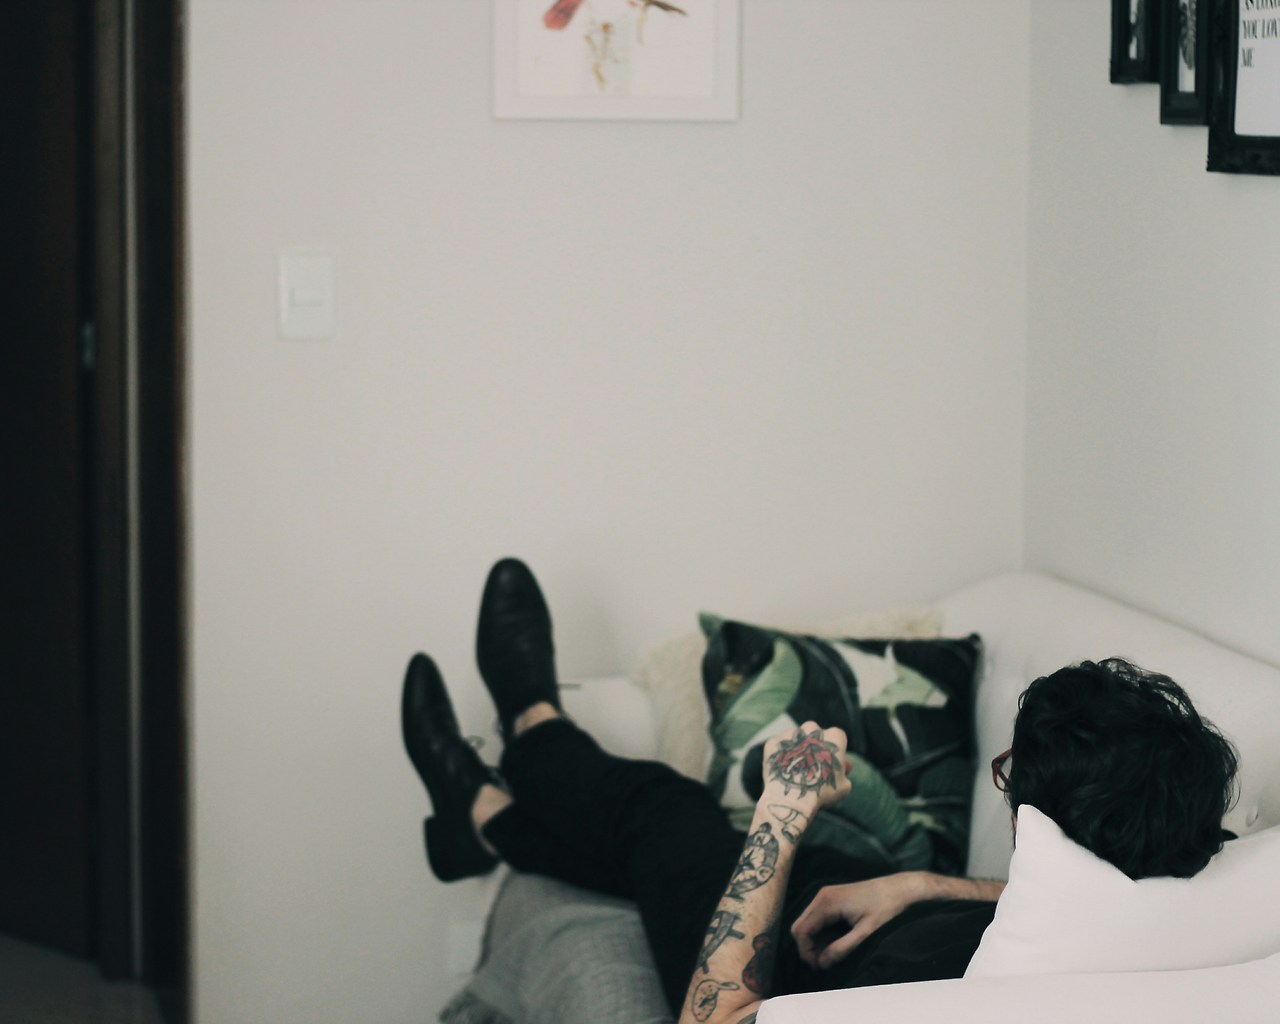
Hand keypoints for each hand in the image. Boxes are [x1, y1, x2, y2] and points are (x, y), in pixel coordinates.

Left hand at [759, 721, 850, 814]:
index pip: (838, 738)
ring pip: (795, 739)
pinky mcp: (773, 743)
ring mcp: (790, 734)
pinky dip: (781, 756)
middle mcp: (811, 729)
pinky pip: (779, 747)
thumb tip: (844, 766)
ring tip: (797, 769)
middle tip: (813, 765)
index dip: (836, 751)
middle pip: (815, 734)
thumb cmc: (821, 792)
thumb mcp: (844, 786)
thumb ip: (844, 772)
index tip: (832, 763)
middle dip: (815, 746)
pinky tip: (783, 769)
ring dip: (797, 749)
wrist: (792, 798)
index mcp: (833, 736)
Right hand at [790, 873, 925, 969]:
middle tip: (825, 963)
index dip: (806, 952)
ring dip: (815, 942)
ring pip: (807, 923)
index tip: (820, 967)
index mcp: (827, 902)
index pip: (802, 930)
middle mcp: (821, 896)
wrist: (899, 888)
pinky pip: (817, 919)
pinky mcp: (831, 898)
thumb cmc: (885, 908)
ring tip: (832, 954)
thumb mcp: (866, 932)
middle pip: (800, 927)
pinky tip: (836, 942)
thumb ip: (842, 948)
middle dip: (808, 948)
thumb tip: (821, 963)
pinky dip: (821, 934)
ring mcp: (825, 896)